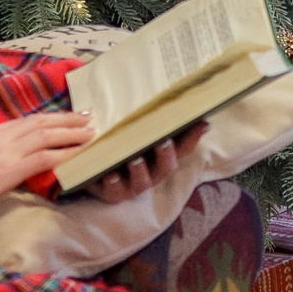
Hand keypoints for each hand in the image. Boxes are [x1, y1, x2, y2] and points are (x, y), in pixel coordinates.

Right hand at [0, 112, 96, 213]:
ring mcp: (6, 151)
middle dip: (65, 119)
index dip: (47, 119)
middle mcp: (0, 137)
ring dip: (71, 133)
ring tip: (91, 132)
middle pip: (40, 123)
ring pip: (46, 135)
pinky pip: (44, 157)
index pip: (25, 122)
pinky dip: (65, 153)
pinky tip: (79, 153)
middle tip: (87, 117)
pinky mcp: (10, 169)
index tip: (64, 117)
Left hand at [83, 122, 208, 204]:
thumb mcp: (132, 129)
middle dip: (166, 155)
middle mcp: (152, 174)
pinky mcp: (112, 192)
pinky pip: (114, 192)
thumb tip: (171, 98)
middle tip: (163, 141)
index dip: (194, 137)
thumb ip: (150, 119)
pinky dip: (113, 183)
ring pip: (142, 182)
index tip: (202, 123)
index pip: (183, 148)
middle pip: (166, 168)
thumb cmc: (118, 142)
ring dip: (140, 170)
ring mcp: (133, 185)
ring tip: (134, 159)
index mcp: (161, 157)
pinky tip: (109, 174)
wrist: (90, 163)